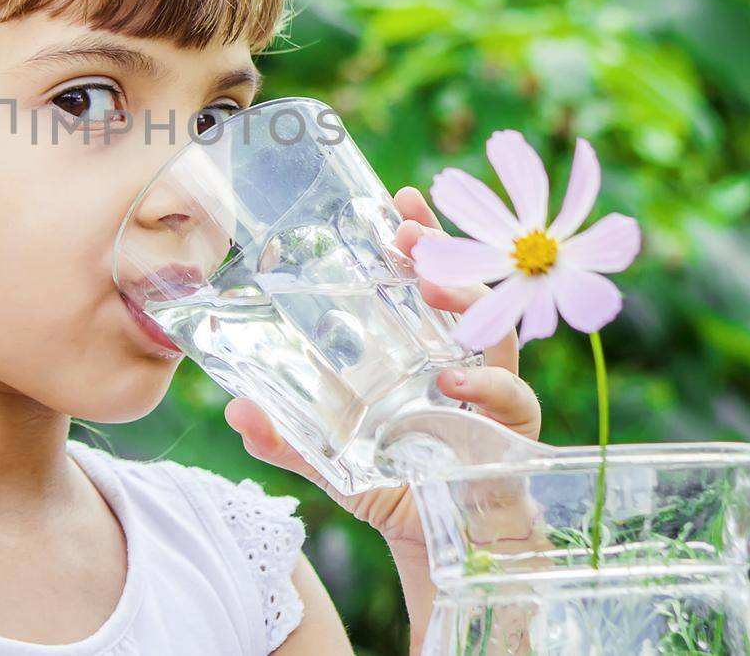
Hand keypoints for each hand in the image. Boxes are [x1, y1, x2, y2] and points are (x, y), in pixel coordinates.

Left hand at [223, 185, 541, 558]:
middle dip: (444, 252)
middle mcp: (466, 361)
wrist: (447, 550)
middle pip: (466, 290)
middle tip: (409, 229)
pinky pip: (510, 398)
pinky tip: (452, 374)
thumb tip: (234, 413)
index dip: (420, 238)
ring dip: (466, 299)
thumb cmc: (397, 487)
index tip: (400, 199)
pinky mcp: (515, 431)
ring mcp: (495, 392)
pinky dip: (484, 383)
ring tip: (430, 283)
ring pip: (495, 330)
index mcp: (426, 352)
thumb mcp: (333, 460)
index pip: (427, 282)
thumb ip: (288, 438)